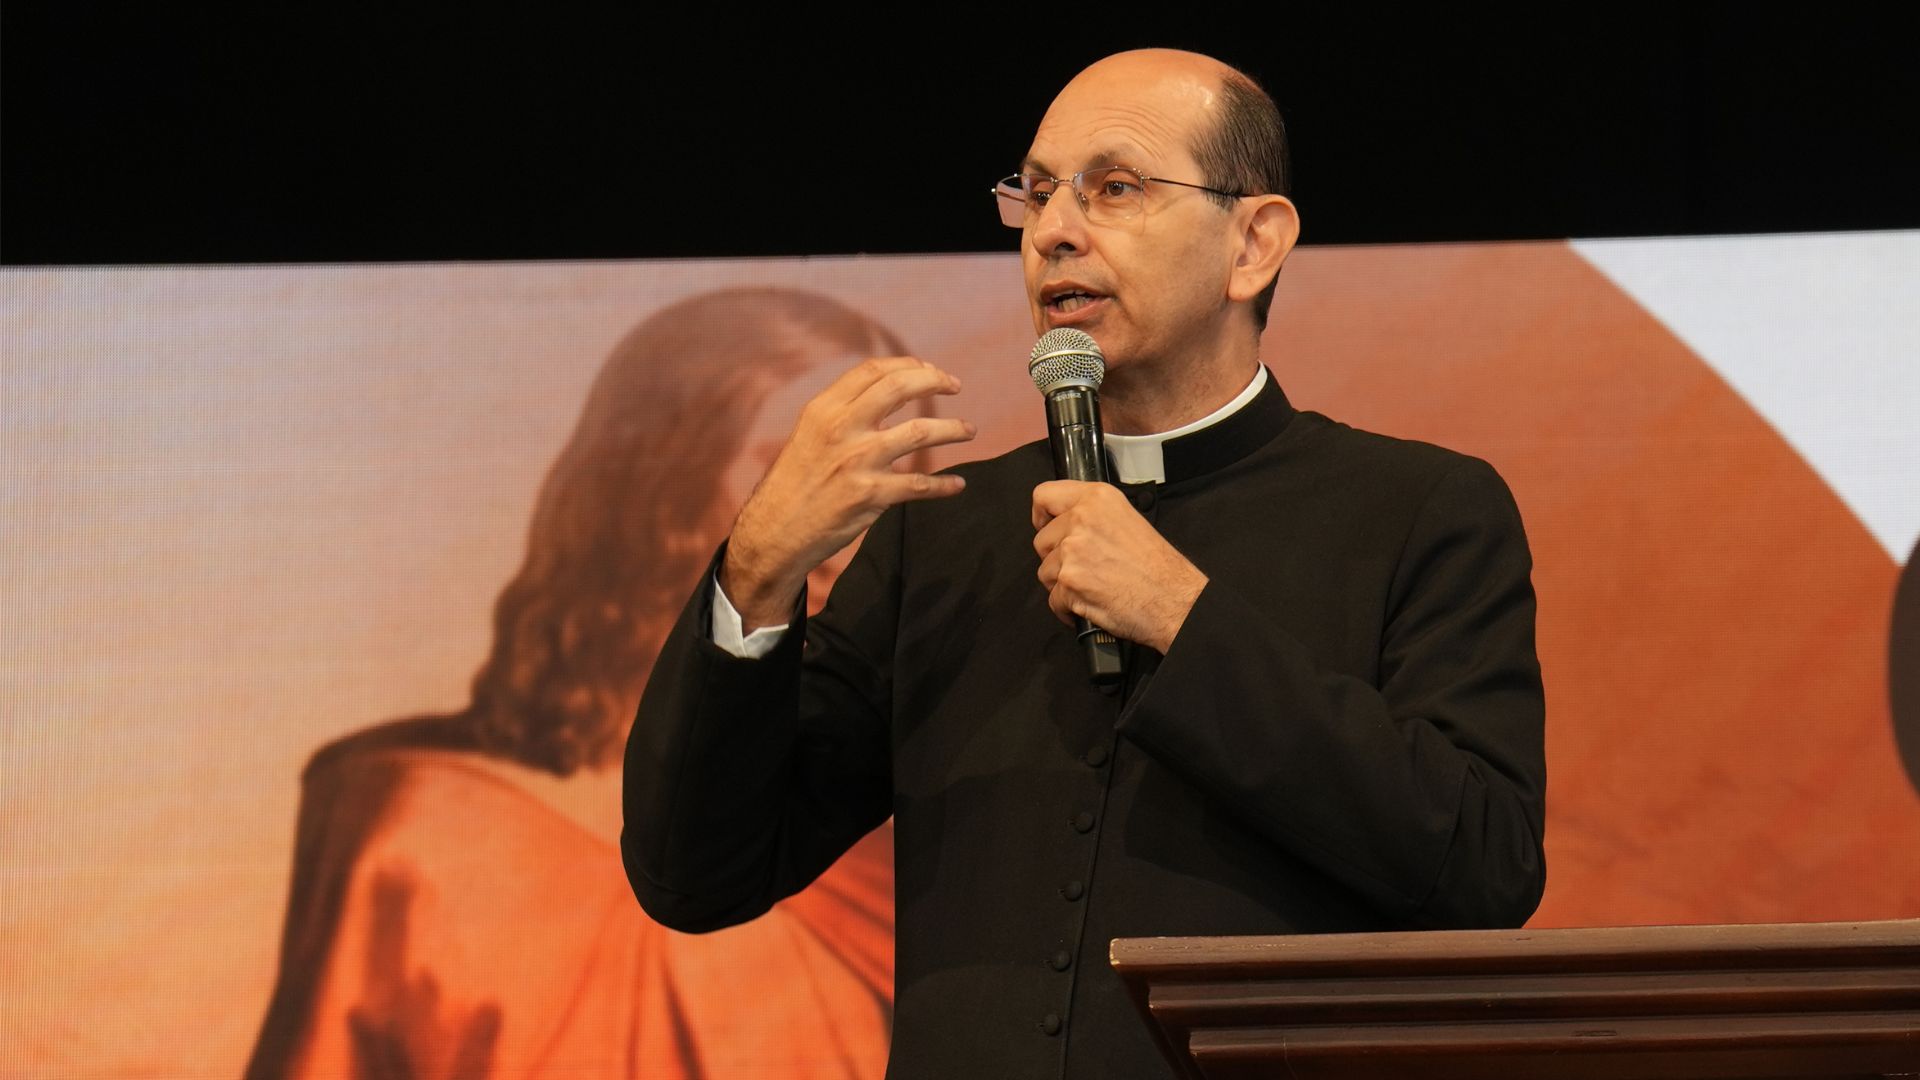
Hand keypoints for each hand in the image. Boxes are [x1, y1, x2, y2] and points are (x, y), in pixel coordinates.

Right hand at [723, 357, 974, 628]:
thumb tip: (882, 394)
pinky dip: (944, 485)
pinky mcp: (870, 495)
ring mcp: (858, 461)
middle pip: (899, 388)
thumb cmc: (792, 484)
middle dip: (934, 380)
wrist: (774, 532)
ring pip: (920, 432)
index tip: (929, 370)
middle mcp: (841, 428)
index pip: (872, 371)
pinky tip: (958, 485)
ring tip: (969, 431)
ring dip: (952, 429)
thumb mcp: (808, 436)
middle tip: (955, 385)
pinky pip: (920, 485)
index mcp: (823, 409)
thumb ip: (841, 414)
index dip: (907, 365)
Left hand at [1031, 481, 1207, 654]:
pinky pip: (1053, 600)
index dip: (1041, 515)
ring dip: (1062, 584)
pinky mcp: (1069, 582)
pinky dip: (1068, 608)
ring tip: (1092, 587)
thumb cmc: (1158, 567)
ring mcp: (1072, 551)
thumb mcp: (1128, 520)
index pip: (1044, 495)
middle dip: (1056, 558)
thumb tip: (1068, 523)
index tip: (1046, 526)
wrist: (1174, 600)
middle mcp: (1081, 520)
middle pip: (1042, 540)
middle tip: (1084, 567)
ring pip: (1045, 571)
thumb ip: (1094, 516)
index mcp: (1097, 499)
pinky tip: (1091, 604)